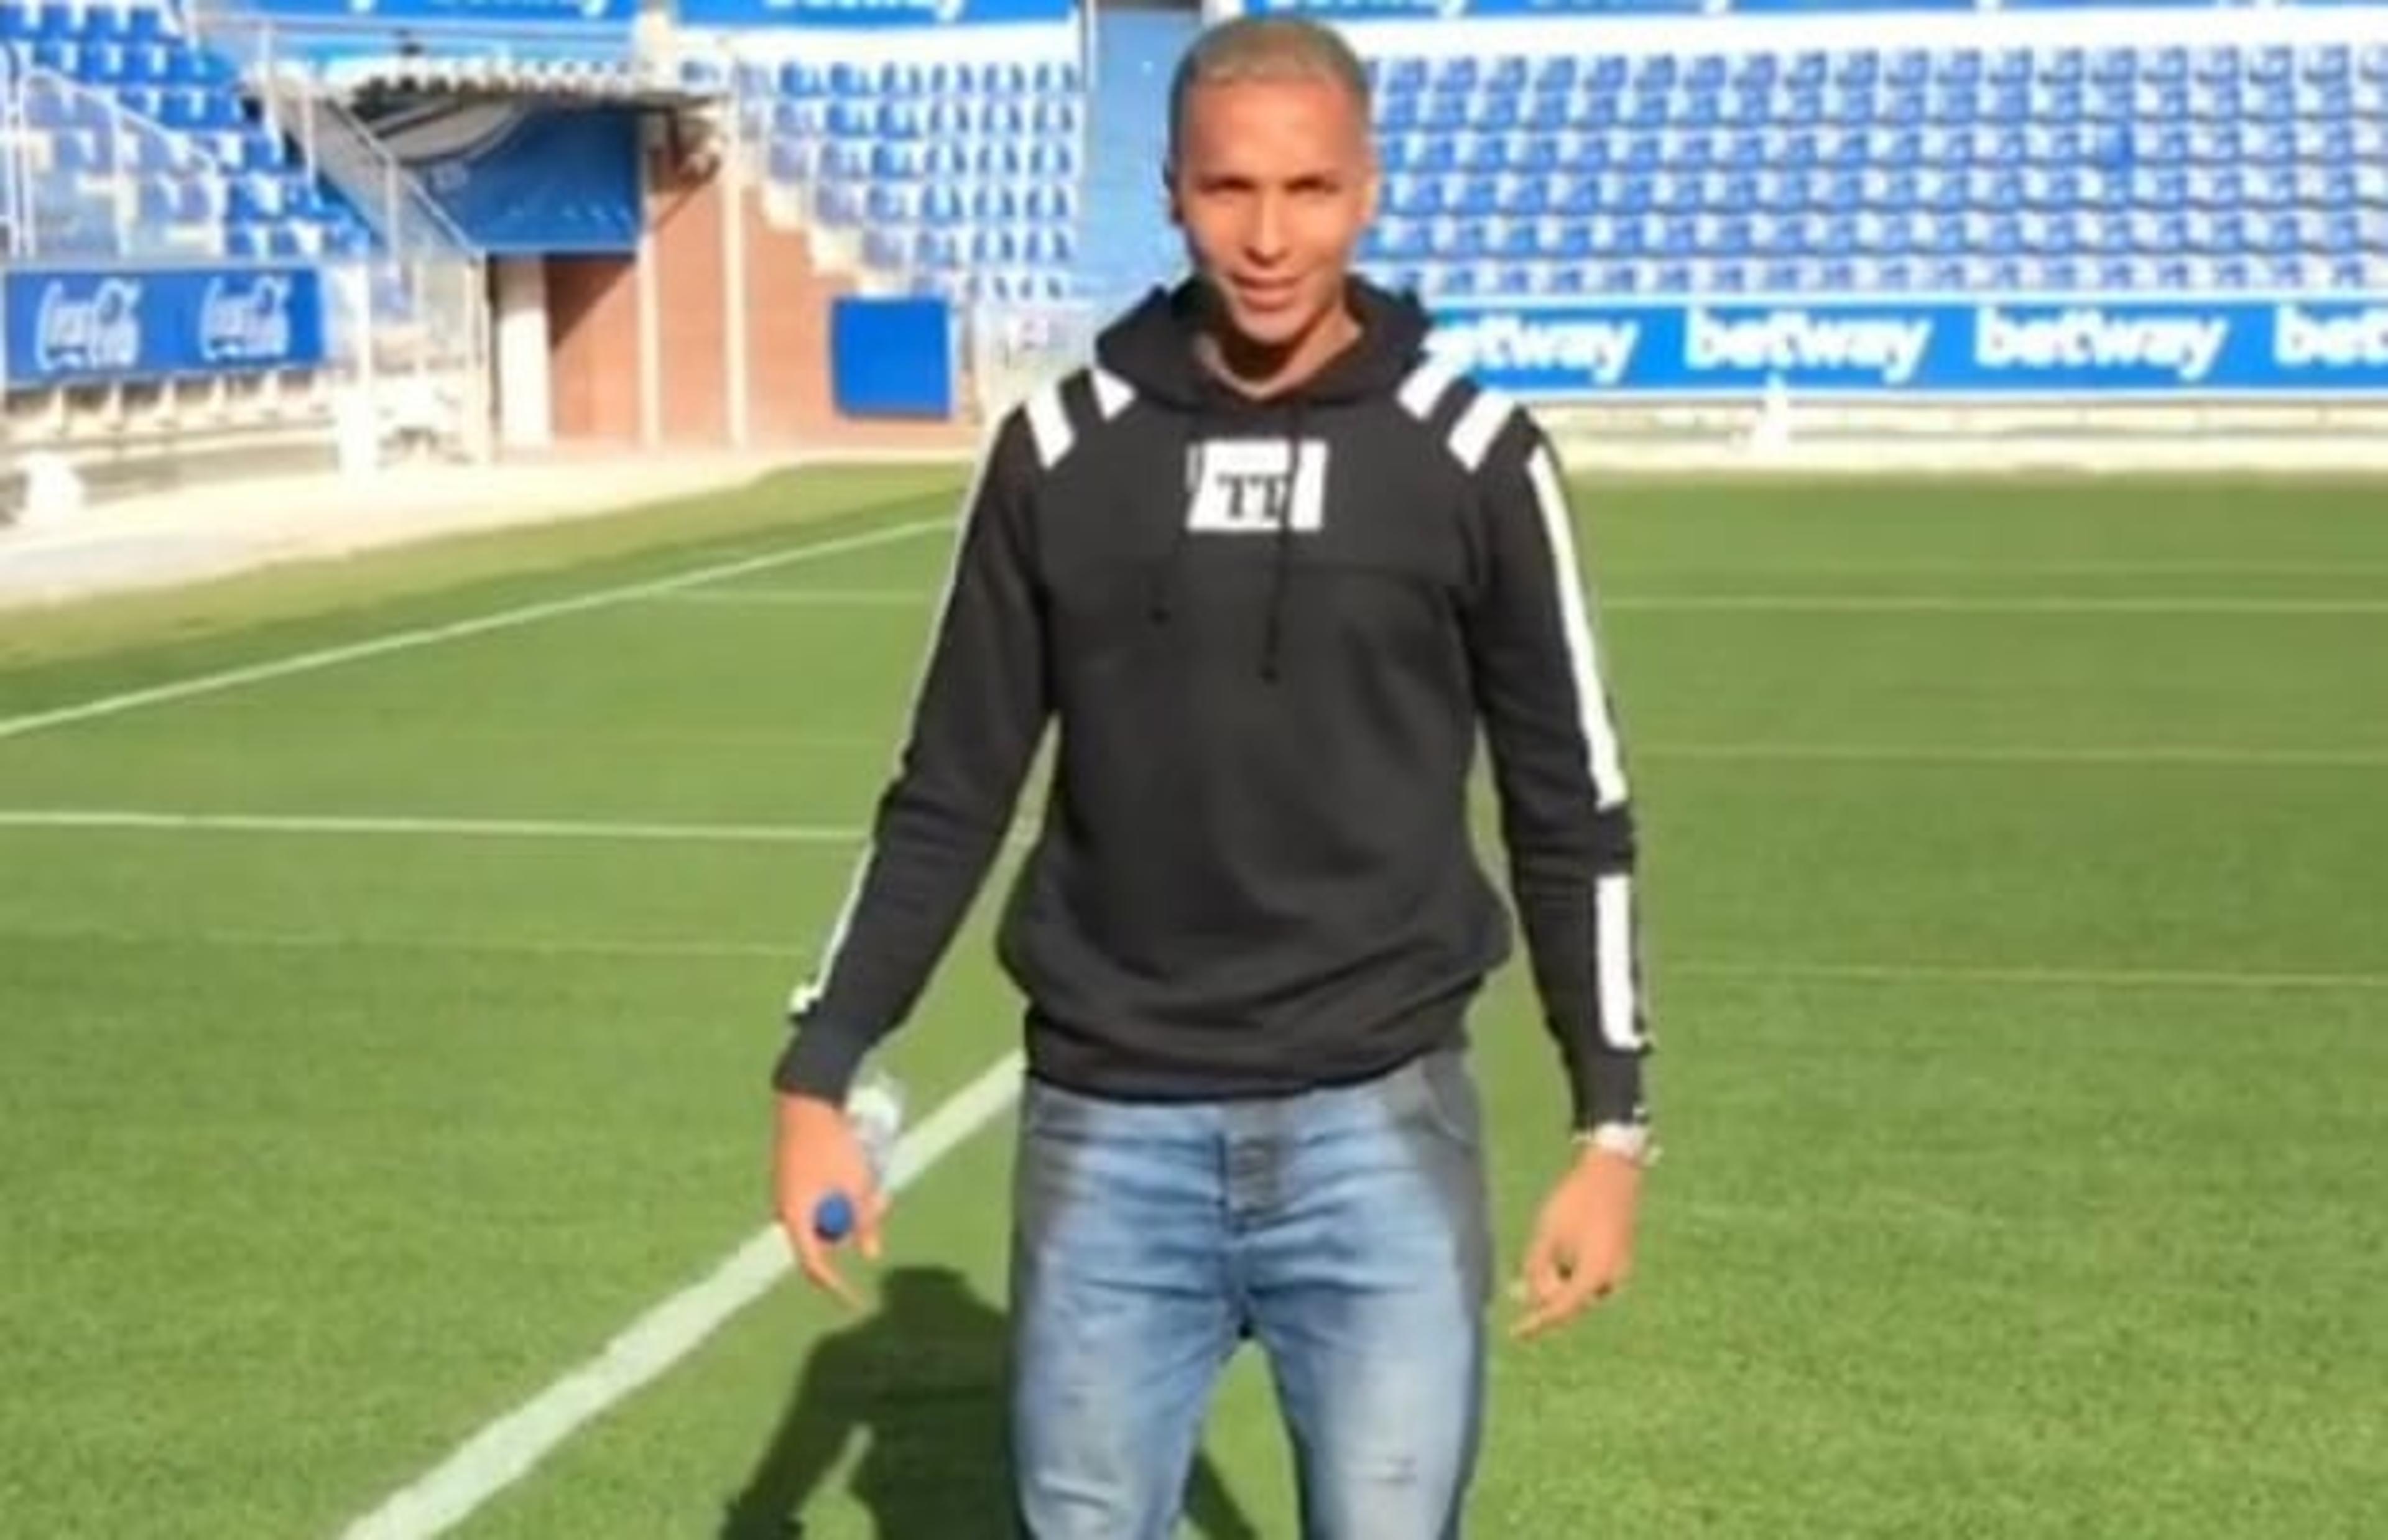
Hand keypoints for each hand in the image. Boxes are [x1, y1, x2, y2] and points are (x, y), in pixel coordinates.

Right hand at [772, 1092, 884, 1308]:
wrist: (805, 1099)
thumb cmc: (832, 1142)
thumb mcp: (857, 1184)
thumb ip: (865, 1222)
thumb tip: (872, 1254)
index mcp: (796, 1217)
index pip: (814, 1265)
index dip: (835, 1286)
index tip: (854, 1300)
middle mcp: (785, 1211)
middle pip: (825, 1238)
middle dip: (855, 1226)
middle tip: (880, 1200)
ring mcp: (787, 1195)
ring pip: (824, 1217)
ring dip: (850, 1206)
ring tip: (868, 1176)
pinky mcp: (792, 1180)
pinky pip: (817, 1200)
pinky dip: (838, 1194)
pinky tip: (852, 1168)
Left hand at [1512, 1145, 1644, 1339]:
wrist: (1612, 1173)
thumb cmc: (1575, 1202)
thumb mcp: (1546, 1237)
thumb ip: (1536, 1272)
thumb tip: (1529, 1300)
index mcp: (1594, 1276)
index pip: (1561, 1310)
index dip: (1537, 1323)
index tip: (1517, 1333)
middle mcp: (1612, 1281)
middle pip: (1569, 1301)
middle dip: (1544, 1292)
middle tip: (1520, 1277)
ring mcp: (1619, 1271)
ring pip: (1578, 1289)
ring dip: (1556, 1280)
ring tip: (1544, 1250)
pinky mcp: (1618, 1261)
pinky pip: (1589, 1276)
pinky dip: (1569, 1271)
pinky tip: (1558, 1249)